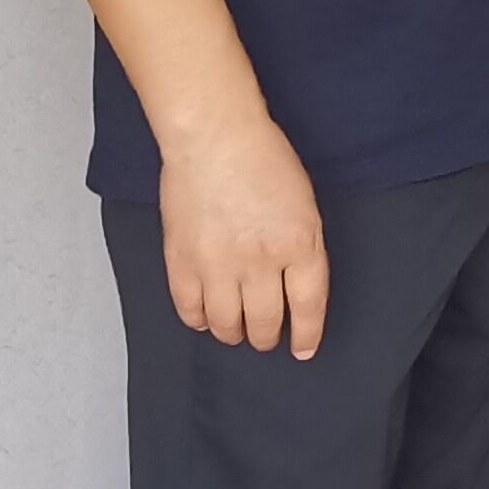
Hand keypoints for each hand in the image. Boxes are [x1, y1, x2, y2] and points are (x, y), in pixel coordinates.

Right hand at [159, 109, 329, 353]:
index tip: (302, 349)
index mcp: (300, 246)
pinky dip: (199, 320)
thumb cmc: (266, 160)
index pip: (307, 307)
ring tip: (235, 331)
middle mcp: (260, 263)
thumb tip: (295, 285)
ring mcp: (217, 266)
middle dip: (266, 336)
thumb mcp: (305, 205)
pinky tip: (205, 318)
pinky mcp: (182, 263)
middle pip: (265, 321)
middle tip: (265, 337)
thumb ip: (303, 248)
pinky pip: (190, 310)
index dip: (305, 334)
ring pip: (226, 324)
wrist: (214, 139)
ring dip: (233, 333)